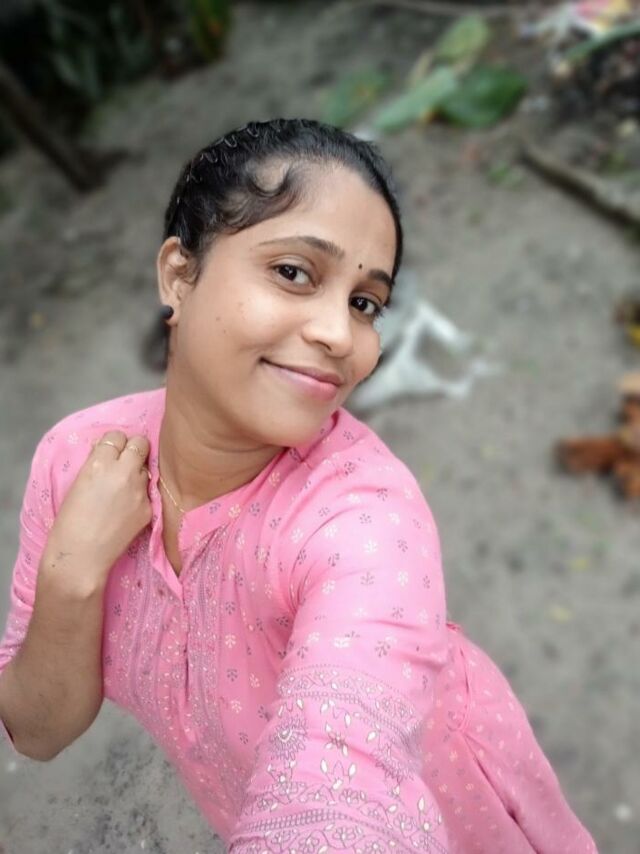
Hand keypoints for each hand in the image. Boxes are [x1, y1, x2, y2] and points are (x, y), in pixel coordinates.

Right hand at [43, 431, 152, 581]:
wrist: (81, 556)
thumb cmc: (70, 522)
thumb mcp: (78, 484)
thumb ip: (95, 464)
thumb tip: (106, 450)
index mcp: (99, 464)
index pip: (117, 436)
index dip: (114, 443)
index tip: (111, 452)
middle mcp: (123, 473)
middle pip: (140, 443)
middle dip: (134, 449)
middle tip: (125, 462)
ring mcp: (139, 491)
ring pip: (146, 469)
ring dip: (137, 473)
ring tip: (123, 490)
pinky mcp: (149, 508)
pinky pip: (147, 493)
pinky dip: (140, 496)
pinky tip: (126, 509)